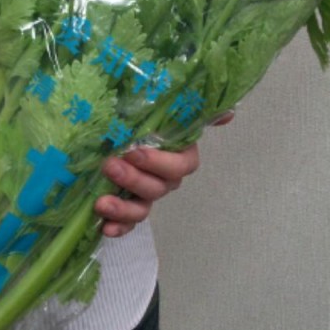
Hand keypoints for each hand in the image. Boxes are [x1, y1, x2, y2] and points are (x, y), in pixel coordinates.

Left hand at [96, 111, 234, 237]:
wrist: (105, 128)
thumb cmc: (131, 112)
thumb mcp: (153, 102)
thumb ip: (188, 108)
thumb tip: (229, 114)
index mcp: (177, 152)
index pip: (182, 165)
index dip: (159, 163)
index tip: (133, 151)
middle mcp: (165, 176)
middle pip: (159, 188)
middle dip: (134, 180)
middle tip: (109, 166)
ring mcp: (146, 194)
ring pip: (143, 208)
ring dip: (124, 208)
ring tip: (100, 203)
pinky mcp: (127, 206)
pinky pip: (127, 222)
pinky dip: (118, 226)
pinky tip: (104, 228)